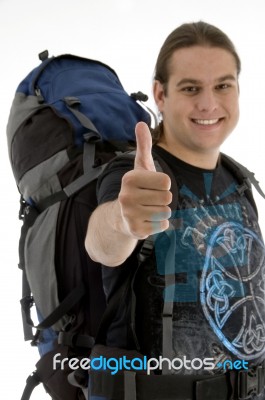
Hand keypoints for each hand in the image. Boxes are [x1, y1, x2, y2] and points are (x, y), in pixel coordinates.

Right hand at [118, 121, 171, 238]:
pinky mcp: (136, 230)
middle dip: (163, 199)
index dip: (163, 184)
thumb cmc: (137, 188)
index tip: (151, 186)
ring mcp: (130, 215)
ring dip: (162, 211)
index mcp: (129, 178)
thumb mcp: (140, 167)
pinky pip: (163, 225)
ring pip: (166, 212)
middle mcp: (126, 196)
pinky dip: (159, 224)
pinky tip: (147, 220)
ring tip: (148, 209)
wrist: (121, 217)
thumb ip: (143, 146)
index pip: (166, 182)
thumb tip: (141, 123)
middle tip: (150, 199)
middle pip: (167, 197)